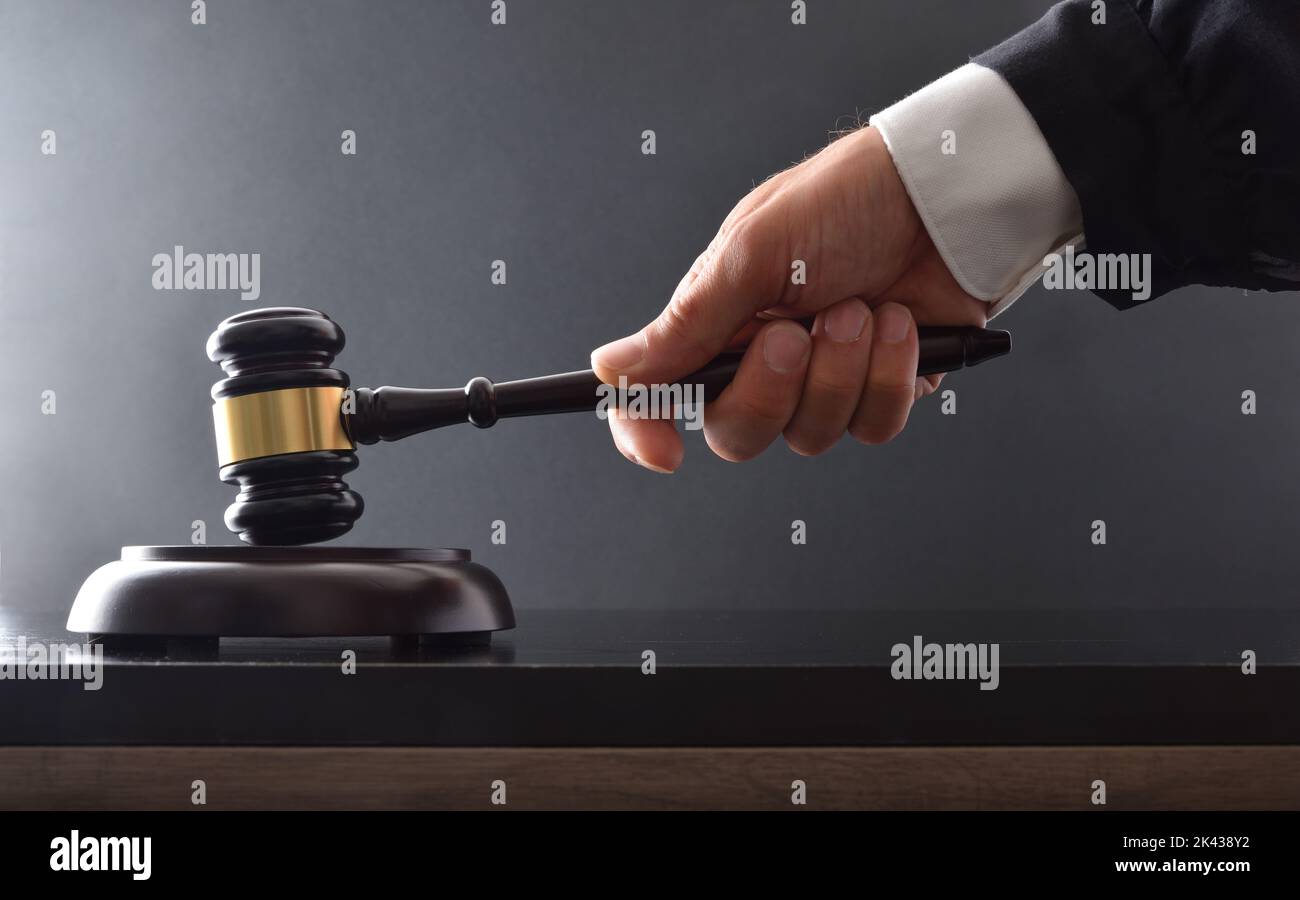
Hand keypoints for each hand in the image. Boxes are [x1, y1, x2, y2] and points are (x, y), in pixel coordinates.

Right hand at [590, 125, 987, 472]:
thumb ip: (686, 324)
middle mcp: (763, 360)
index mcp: (717, 324)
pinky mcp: (882, 389)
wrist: (944, 196)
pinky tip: (899, 325)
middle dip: (769, 391)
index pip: (662, 397)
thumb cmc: (844, 202)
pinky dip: (888, 377)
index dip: (649, 430)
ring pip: (811, 435)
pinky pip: (873, 426)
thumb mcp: (752, 252)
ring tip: (862, 308)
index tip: (665, 451)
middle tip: (795, 334)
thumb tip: (613, 370)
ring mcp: (825, 379)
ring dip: (840, 372)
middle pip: (739, 433)